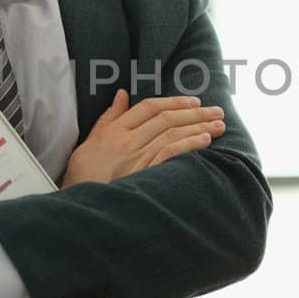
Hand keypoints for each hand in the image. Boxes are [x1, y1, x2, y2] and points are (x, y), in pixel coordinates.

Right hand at [59, 91, 224, 187]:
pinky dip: (189, 144)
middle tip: (217, 111)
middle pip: (166, 119)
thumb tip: (122, 94)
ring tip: (219, 125)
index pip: (148, 108)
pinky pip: (171, 153)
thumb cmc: (83, 175)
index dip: (173, 102)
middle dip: (195, 113)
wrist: (80, 203)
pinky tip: (205, 140)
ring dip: (199, 127)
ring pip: (172, 134)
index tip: (193, 102)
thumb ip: (108, 117)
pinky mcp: (143, 173)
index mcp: (114, 130)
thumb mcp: (90, 141)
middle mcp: (127, 140)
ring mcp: (136, 157)